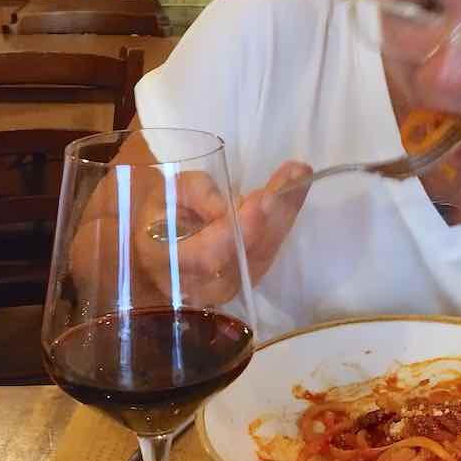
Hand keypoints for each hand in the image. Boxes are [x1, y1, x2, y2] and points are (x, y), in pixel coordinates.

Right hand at [68, 160, 312, 307]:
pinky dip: (286, 217)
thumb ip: (197, 197)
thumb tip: (227, 209)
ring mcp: (230, 285)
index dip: (240, 229)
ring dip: (287, 211)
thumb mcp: (169, 194)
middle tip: (294, 176)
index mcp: (171, 262)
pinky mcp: (248, 277)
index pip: (211, 254)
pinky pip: (271, 248)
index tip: (263, 199)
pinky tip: (297, 188)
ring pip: (266, 249)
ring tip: (300, 174)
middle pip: (248, 253)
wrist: (160, 244)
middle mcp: (204, 284)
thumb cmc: (160, 213)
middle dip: (274, 212)